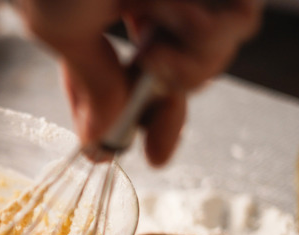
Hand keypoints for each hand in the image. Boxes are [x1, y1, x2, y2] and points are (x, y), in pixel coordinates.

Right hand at [17, 0, 261, 165]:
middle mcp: (150, 6)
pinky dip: (212, 31)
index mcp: (108, 21)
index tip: (152, 155)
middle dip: (173, 85)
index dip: (146, 119)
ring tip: (157, 36)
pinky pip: (236, 24)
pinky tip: (173, 13)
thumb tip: (97, 146)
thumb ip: (90, 85)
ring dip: (193, 58)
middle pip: (185, 72)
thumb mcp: (61, 29)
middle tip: (149, 66)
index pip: (134, 79)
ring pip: (217, 54)